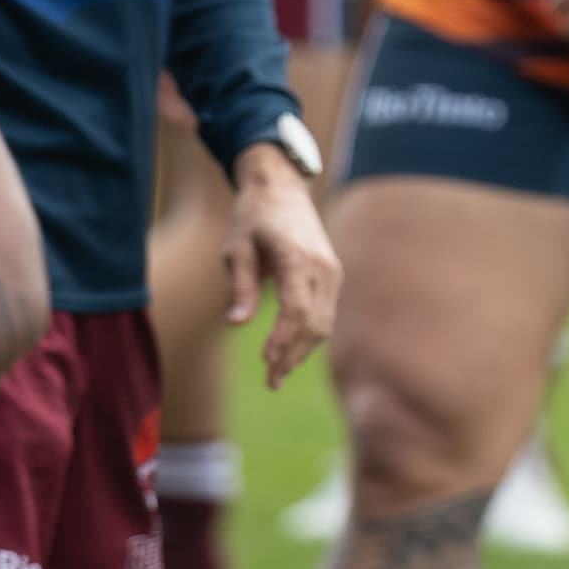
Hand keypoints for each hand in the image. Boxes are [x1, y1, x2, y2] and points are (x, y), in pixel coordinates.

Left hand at [222, 144, 340, 388]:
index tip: (265, 362)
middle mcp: (322, 266)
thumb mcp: (236, 248)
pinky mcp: (333, 274)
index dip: (282, 340)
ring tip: (278, 374)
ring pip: (324, 322)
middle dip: (292, 355)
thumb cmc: (253, 217)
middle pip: (314, 322)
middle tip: (270, 381)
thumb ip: (240, 286)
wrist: (281, 187)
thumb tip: (236, 324)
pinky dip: (310, 335)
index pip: (296, 309)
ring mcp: (332, 270)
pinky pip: (326, 312)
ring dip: (303, 350)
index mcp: (297, 257)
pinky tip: (292, 350)